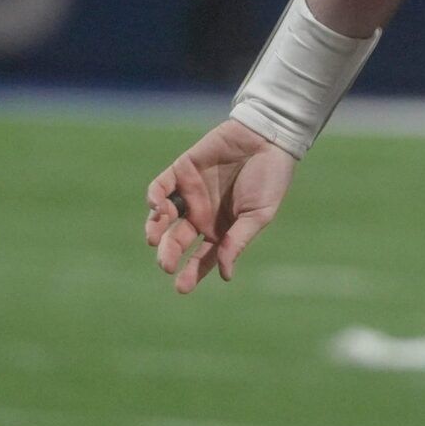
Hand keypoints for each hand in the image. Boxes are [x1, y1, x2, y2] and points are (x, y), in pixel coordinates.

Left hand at [144, 119, 297, 292]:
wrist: (268, 138)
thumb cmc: (270, 178)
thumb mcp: (258, 215)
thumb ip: (237, 241)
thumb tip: (224, 274)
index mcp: (221, 229)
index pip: (200, 257)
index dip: (191, 272)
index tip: (181, 287)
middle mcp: (202, 213)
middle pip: (177, 240)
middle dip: (168, 255)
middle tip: (166, 265)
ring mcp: (190, 192)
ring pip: (163, 217)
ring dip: (155, 229)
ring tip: (154, 239)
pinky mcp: (182, 170)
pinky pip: (160, 186)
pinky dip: (154, 197)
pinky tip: (157, 207)